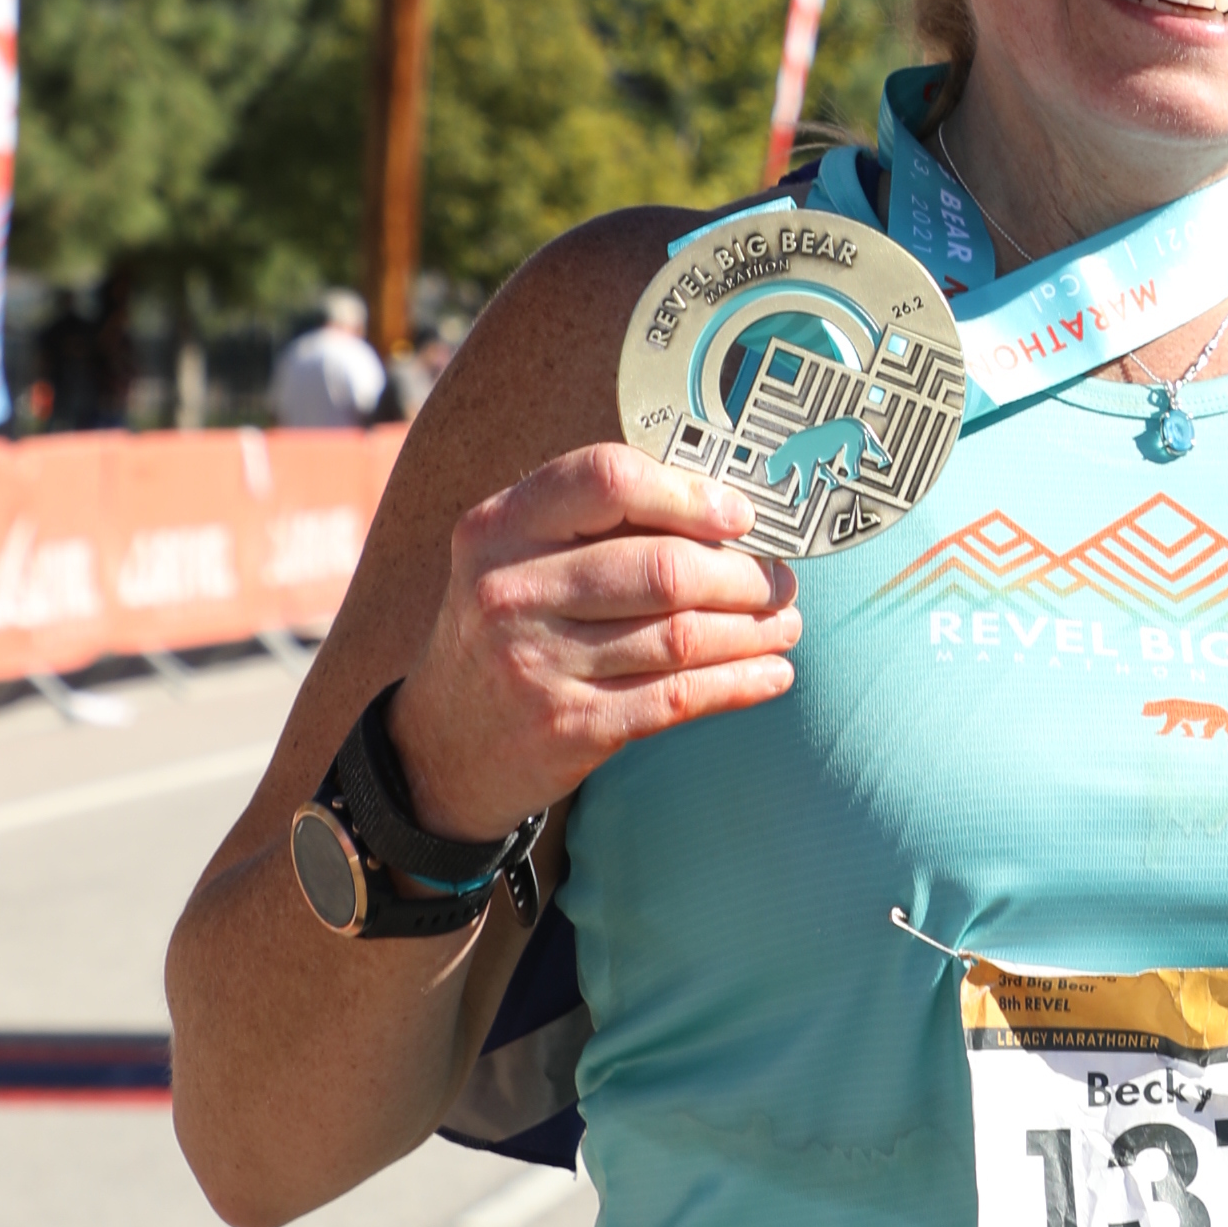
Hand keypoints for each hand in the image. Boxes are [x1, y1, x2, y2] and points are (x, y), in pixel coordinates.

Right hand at [383, 444, 799, 840]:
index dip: (688, 494)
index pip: (606, 480)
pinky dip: (739, 683)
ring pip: (681, 636)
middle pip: (661, 568)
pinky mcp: (569, 728)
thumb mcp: (511, 560)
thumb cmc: (504, 631)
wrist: (441, 746)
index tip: (740, 515)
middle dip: (742, 576)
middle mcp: (510, 591)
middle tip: (782, 581)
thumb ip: (590, 525)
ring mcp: (538, 664)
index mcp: (498, 527)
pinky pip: (678, 697)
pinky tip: (771, 675)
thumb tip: (723, 509)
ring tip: (786, 624)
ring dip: (753, 630)